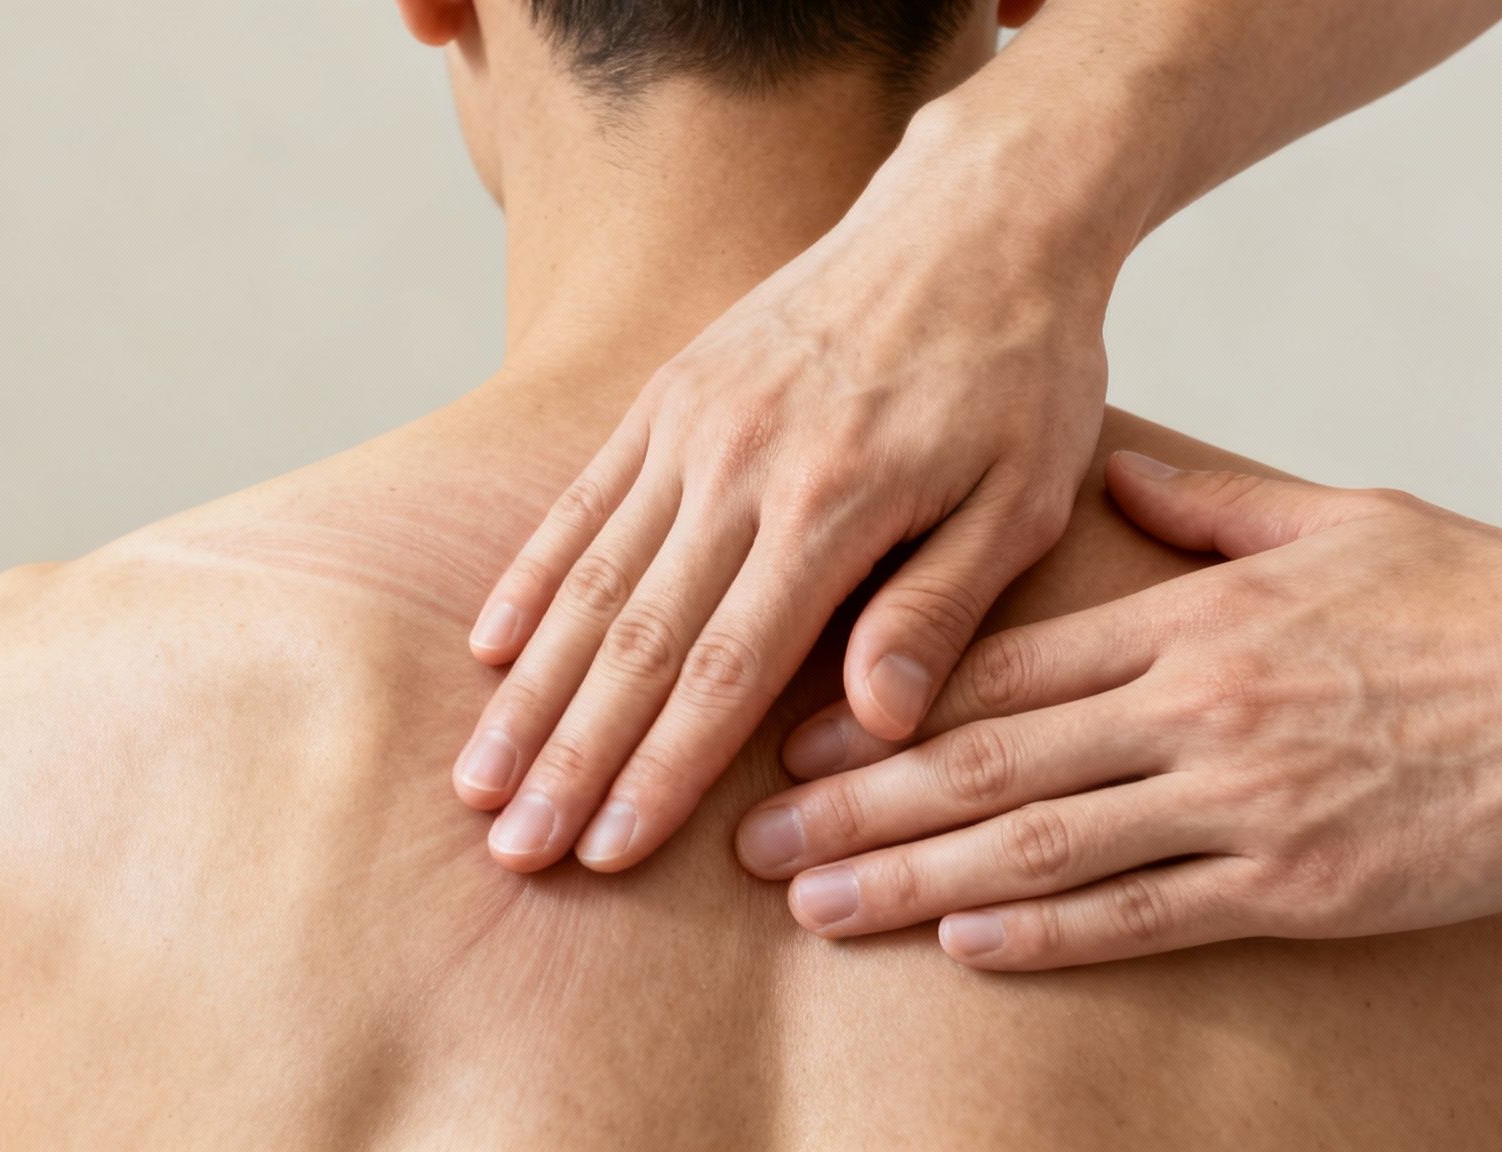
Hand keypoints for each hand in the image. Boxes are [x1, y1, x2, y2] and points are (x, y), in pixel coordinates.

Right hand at [451, 107, 1112, 872]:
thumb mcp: (1020, 498)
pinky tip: (492, 646)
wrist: (975, 217)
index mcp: (831, 507)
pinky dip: (534, 577)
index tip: (604, 851)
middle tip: (513, 848)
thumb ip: (936, 610)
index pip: (726, 670)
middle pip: (638, 639)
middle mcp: (739, 466)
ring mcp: (692, 423)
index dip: (659, 769)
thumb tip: (870, 726)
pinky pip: (584, 497)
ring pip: (593, 578)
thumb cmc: (1017, 371)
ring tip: (481, 776)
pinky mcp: (671, 391)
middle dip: (570, 755)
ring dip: (532, 687)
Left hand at [736, 451, 1501, 968]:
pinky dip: (1048, 931)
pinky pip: (1147, 912)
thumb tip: (1116, 474)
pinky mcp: (1298, 881)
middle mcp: (1193, 709)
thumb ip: (1206, 508)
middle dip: (857, 804)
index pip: (1000, 667)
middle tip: (754, 838)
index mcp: (1188, 618)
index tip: (792, 732)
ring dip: (913, 877)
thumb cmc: (1474, 597)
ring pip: (1043, 844)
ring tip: (817, 905)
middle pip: (988, 762)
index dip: (881, 705)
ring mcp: (1242, 799)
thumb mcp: (1332, 521)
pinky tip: (961, 941)